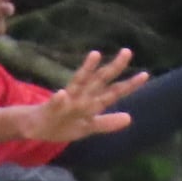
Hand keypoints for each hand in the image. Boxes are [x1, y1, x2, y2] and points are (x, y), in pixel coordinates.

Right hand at [19, 51, 146, 146]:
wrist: (36, 128)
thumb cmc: (62, 125)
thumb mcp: (87, 128)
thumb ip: (107, 123)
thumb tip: (129, 118)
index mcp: (91, 103)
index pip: (113, 92)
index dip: (129, 85)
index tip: (145, 75)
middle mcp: (81, 96)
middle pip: (100, 80)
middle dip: (114, 68)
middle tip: (128, 52)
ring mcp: (66, 101)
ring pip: (79, 83)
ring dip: (86, 70)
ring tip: (95, 55)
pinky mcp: (50, 108)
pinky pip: (54, 103)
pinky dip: (58, 99)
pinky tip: (61, 94)